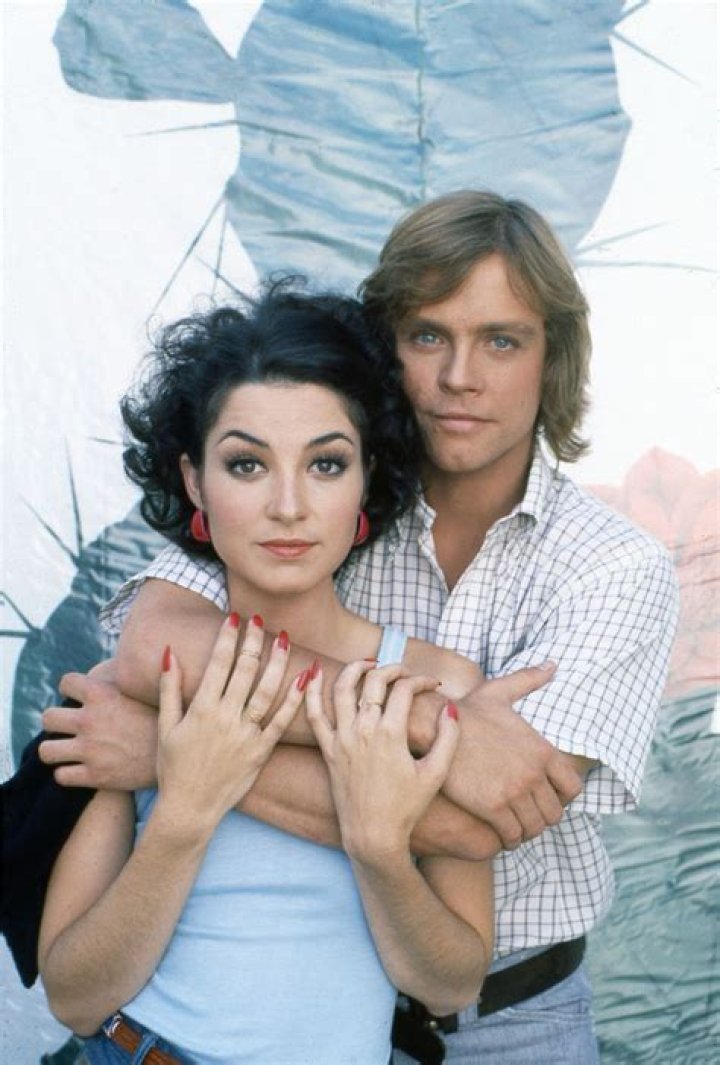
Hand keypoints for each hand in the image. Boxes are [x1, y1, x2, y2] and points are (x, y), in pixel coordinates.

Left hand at [40, 663, 159, 789]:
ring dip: (55, 751)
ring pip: (46, 751)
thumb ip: (133, 673)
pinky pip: (61, 776)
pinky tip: (80, 769)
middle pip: (48, 718)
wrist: (184, 757)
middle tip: (68, 727)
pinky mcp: (94, 776)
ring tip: (68, 750)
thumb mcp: (151, 688)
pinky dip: (68, 773)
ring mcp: (90, 750)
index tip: (79, 695)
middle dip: (55, 722)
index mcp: (102, 695)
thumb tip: (140, 651)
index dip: (70, 688)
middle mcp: (91, 721)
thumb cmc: (169, 719)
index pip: (65, 682)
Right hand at [156, 615, 303, 832]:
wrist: (189, 808)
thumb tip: (169, 652)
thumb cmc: (173, 766)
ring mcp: (246, 735)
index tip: (234, 616)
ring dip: (277, 662)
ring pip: (267, 691)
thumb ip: (168, 688)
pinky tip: (305, 677)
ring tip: (284, 638)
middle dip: (253, 641)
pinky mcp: (261, 751)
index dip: (227, 637)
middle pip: (244, 671)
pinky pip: (282, 721)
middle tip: (260, 618)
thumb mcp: (165, 726)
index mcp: (201, 709)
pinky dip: (295, 699)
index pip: (217, 664)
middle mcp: (225, 718)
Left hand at [307, 661, 459, 862]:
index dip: (421, 680)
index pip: (404, 690)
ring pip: (342, 689)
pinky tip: (315, 672)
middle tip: (404, 673)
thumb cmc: (407, 808)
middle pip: (374, 681)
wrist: (373, 835)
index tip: (432, 684)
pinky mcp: (328, 750)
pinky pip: (314, 715)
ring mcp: (341, 739)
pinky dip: (311, 691)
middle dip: (392, 669)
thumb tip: (450, 707)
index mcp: (390, 734)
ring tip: (369, 663)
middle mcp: (363, 731)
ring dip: (355, 669)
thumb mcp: (436, 774)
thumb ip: (448, 738)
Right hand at [444, 666, 583, 848]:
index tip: (548, 798)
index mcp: (542, 750)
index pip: (573, 788)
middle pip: (555, 813)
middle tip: (529, 816)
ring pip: (535, 828)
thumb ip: (529, 680)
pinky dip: (509, 839)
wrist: (434, 726)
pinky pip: (512, 836)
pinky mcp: (492, 807)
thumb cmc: (467, 711)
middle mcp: (534, 773)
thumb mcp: (501, 692)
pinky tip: (500, 833)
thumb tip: (553, 665)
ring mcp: (514, 792)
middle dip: (543, 817)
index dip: (563, 797)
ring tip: (516, 827)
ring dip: (527, 831)